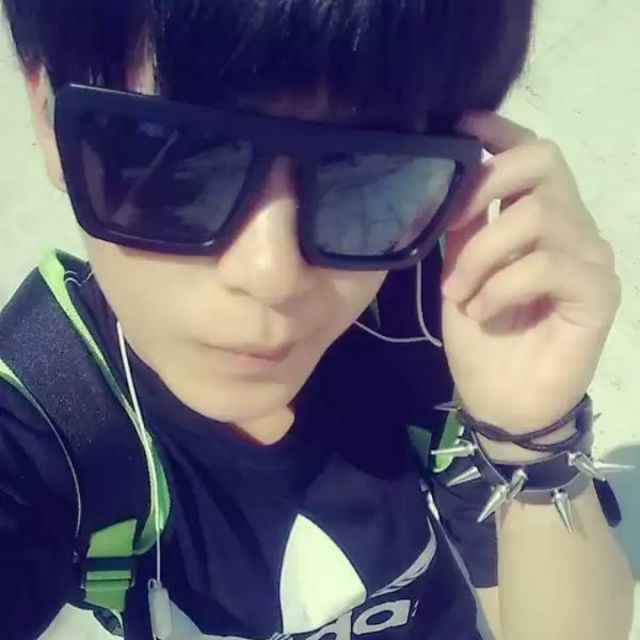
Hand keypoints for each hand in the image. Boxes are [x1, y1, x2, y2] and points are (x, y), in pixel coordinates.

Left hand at [440, 112, 620, 431]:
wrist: (502, 399)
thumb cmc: (482, 337)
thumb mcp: (460, 273)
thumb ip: (464, 228)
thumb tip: (452, 179)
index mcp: (538, 217)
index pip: (531, 155)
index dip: (499, 133)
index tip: (461, 126)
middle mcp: (572, 226)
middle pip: (543, 162)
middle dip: (486, 184)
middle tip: (451, 226)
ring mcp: (590, 256)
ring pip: (536, 216)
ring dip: (482, 255)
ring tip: (461, 294)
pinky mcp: (599, 291)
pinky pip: (546, 264)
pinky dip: (502, 286)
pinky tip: (484, 311)